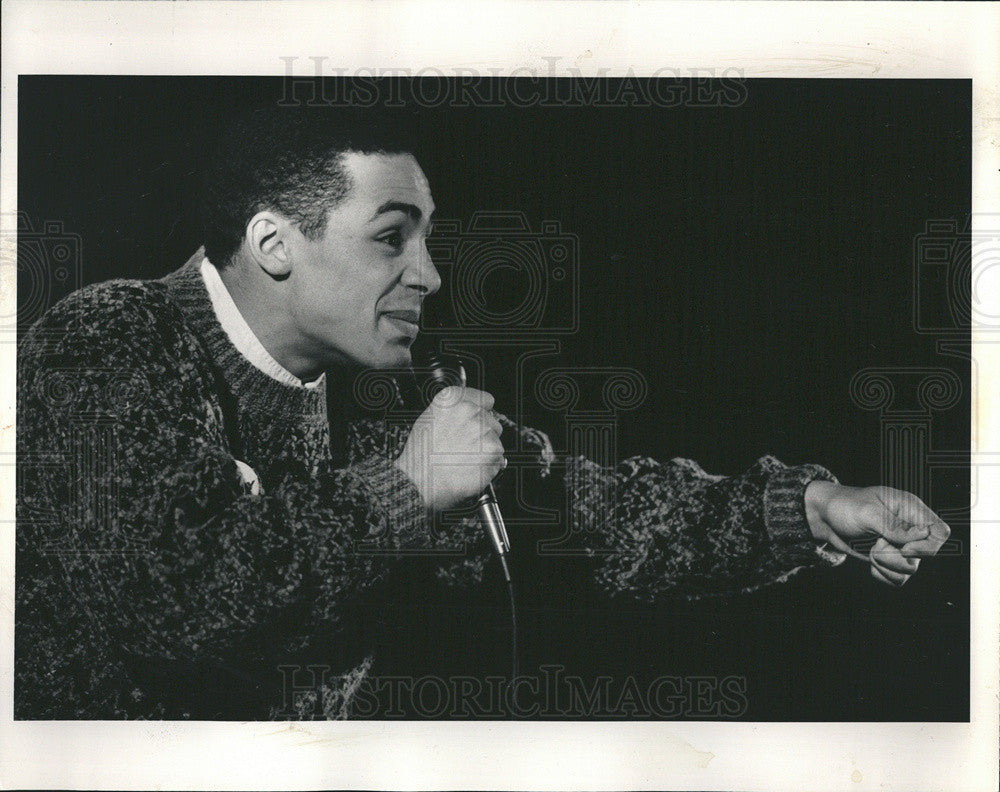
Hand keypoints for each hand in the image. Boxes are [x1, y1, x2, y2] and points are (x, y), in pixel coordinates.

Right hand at [394, 386, 504, 512]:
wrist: (418, 482)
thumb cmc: (419, 456)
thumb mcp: (429, 421)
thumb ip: (454, 412)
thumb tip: (470, 414)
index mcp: (453, 400)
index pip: (485, 400)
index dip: (481, 413)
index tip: (475, 423)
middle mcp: (471, 411)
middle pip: (493, 421)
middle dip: (483, 434)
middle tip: (463, 448)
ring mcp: (484, 431)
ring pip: (496, 441)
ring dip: (485, 452)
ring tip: (463, 460)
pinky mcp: (492, 453)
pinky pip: (498, 459)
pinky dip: (488, 467)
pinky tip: (469, 469)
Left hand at [804, 481, 950, 586]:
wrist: (824, 517)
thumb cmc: (844, 506)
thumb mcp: (867, 512)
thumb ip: (893, 525)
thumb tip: (922, 534)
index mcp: (910, 509)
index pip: (940, 531)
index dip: (928, 546)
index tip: (903, 549)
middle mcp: (909, 528)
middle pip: (926, 555)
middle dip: (898, 556)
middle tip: (877, 545)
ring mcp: (900, 545)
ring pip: (911, 570)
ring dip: (887, 566)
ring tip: (871, 551)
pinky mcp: (888, 559)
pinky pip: (897, 579)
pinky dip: (883, 575)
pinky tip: (869, 563)